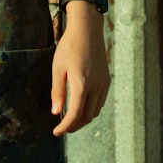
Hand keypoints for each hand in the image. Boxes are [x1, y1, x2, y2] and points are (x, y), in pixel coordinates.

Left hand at [50, 3, 109, 135]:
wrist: (88, 30)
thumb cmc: (69, 47)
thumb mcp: (58, 68)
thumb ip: (58, 92)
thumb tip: (56, 112)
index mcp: (82, 84)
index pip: (75, 115)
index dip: (65, 127)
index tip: (56, 132)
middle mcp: (96, 87)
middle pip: (87, 117)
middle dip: (74, 126)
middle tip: (62, 129)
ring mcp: (103, 84)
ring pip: (95, 111)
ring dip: (83, 119)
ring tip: (70, 121)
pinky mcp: (106, 80)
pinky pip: (100, 102)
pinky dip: (90, 109)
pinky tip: (80, 108)